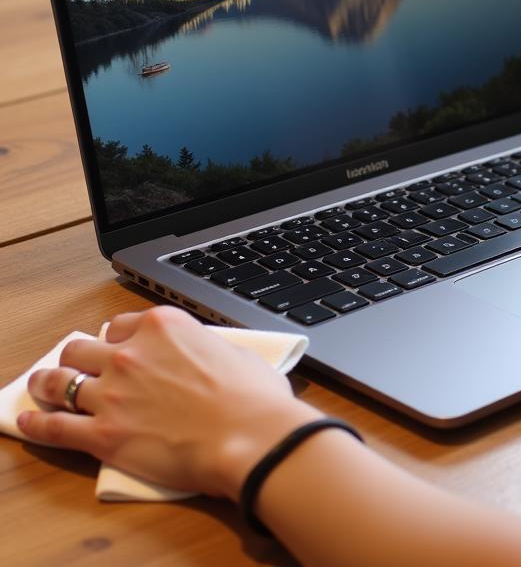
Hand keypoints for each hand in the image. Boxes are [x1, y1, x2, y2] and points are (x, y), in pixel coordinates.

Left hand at [18, 307, 320, 500]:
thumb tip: (204, 360)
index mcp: (164, 326)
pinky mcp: (102, 435)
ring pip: (60, 382)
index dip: (117, 338)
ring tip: (43, 387)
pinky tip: (29, 422)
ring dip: (49, 384)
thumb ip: (205, 350)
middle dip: (79, 357)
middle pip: (83, 348)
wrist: (249, 436)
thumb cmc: (252, 397)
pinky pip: (54, 427)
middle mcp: (131, 354)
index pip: (121, 324)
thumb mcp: (234, 352)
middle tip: (81, 368)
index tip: (117, 348)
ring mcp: (112, 394)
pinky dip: (37, 425)